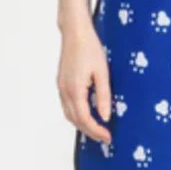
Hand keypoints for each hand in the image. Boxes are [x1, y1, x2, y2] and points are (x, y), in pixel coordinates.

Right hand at [57, 27, 111, 143]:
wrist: (75, 32)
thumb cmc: (90, 48)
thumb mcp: (102, 72)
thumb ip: (103, 96)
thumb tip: (105, 117)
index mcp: (75, 90)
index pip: (85, 119)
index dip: (97, 131)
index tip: (108, 137)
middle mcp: (65, 91)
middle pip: (75, 120)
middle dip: (89, 131)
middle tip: (104, 137)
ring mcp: (61, 87)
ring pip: (69, 114)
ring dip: (82, 124)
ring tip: (97, 128)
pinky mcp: (61, 82)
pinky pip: (67, 105)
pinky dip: (76, 114)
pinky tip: (87, 112)